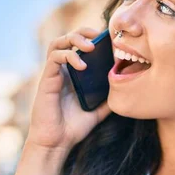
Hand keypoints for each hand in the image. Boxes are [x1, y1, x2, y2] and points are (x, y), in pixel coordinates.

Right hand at [25, 27, 111, 155]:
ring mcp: (53, 74)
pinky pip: (54, 58)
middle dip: (83, 32)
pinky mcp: (46, 80)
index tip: (108, 37)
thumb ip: (110, 97)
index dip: (92, 37)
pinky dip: (68, 56)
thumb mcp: (100, 110)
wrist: (58, 143)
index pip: (80, 46)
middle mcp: (63, 70)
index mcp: (74, 74)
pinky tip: (81, 65)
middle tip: (98, 34)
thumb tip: (128, 88)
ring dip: (74, 38)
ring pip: (57, 43)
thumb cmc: (75, 127)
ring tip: (90, 46)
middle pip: (68, 39)